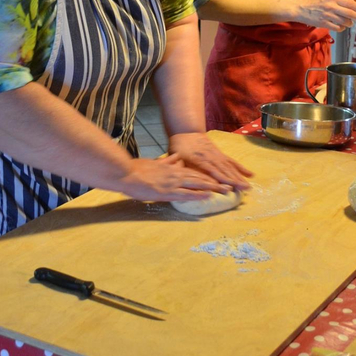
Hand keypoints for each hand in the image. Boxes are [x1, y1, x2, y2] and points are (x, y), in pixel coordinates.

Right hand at [114, 153, 230, 201]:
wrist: (126, 173)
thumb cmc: (137, 169)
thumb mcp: (155, 162)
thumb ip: (167, 161)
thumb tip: (176, 158)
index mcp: (172, 167)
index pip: (194, 171)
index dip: (207, 175)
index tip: (219, 178)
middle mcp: (175, 174)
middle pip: (200, 177)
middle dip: (215, 182)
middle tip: (229, 186)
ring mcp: (172, 182)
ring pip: (197, 184)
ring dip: (212, 187)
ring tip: (225, 191)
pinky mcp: (167, 192)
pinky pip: (186, 194)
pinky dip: (199, 195)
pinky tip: (209, 196)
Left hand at [168, 132, 251, 188]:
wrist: (186, 131)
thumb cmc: (179, 147)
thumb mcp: (176, 157)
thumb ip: (180, 168)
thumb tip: (182, 179)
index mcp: (198, 159)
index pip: (211, 171)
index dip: (219, 179)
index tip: (228, 189)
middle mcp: (210, 157)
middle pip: (224, 170)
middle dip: (234, 180)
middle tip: (244, 190)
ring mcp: (217, 155)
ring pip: (229, 167)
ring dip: (239, 177)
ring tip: (247, 186)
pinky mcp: (221, 154)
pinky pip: (232, 162)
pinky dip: (241, 168)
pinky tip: (250, 174)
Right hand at [296, 0, 355, 32]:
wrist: (300, 9)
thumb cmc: (312, 0)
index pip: (349, 3)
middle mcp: (331, 7)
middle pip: (349, 13)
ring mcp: (327, 16)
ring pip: (344, 21)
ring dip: (350, 23)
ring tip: (351, 23)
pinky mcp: (324, 24)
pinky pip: (337, 28)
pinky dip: (342, 28)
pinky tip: (342, 27)